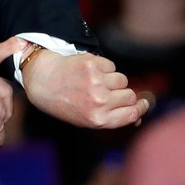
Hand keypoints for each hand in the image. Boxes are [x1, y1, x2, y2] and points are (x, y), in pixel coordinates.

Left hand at [22, 51, 148, 128]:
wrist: (40, 80)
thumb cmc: (64, 101)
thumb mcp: (85, 118)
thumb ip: (111, 118)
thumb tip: (138, 118)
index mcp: (98, 120)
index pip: (132, 114)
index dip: (141, 107)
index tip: (144, 102)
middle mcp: (99, 102)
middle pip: (129, 95)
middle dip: (122, 93)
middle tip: (107, 91)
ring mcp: (96, 83)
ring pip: (122, 79)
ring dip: (112, 79)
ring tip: (92, 81)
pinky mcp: (93, 65)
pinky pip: (111, 66)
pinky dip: (103, 67)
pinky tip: (86, 71)